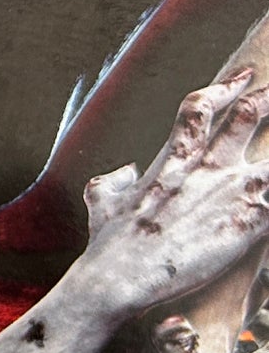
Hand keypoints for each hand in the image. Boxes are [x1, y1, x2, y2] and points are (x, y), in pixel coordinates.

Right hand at [74, 65, 268, 314]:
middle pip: (247, 116)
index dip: (225, 88)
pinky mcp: (248, 223)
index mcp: (173, 160)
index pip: (201, 108)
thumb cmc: (109, 245)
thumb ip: (113, 182)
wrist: (120, 276)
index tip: (243, 76)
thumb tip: (125, 170)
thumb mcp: (104, 205)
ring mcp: (230, 194)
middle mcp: (206, 169)